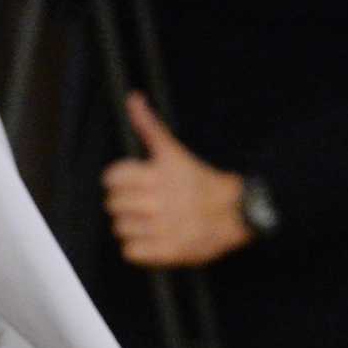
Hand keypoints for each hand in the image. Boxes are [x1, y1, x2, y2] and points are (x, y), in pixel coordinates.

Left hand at [102, 93, 249, 268]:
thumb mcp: (174, 151)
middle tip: (145, 205)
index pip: (111, 179)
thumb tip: (133, 97)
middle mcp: (158, 201)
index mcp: (157, 175)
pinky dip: (138, 248)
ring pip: (120, 228)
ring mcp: (163, 228)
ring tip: (149, 223)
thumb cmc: (202, 182)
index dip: (119, 182)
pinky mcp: (168, 251)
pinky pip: (131, 251)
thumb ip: (149, 126)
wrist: (236, 214)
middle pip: (113, 205)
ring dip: (131, 226)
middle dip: (125, 204)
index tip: (135, 185)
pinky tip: (153, 240)